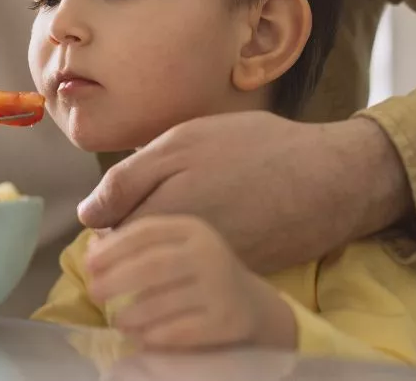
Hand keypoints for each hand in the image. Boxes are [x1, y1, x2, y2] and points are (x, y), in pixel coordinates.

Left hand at [78, 112, 412, 273]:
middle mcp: (179, 251)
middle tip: (149, 207)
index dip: (106, 218)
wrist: (327, 178)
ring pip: (162, 265)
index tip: (118, 205)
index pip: (106, 233)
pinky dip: (193, 256)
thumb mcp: (182, 141)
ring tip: (185, 212)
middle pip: (131, 254)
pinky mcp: (233, 275)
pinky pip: (194, 272)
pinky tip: (213, 223)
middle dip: (129, 235)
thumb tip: (89, 214)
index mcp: (161, 212)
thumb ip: (128, 177)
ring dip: (161, 247)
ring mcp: (206, 267)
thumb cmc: (253, 148)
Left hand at [85, 215, 295, 350]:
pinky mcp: (227, 319)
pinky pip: (183, 330)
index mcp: (191, 229)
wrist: (251, 305)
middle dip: (117, 278)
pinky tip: (143, 338)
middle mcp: (208, 252)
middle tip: (94, 293)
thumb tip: (92, 249)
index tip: (89, 264)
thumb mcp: (174, 247)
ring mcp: (220, 287)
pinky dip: (157, 335)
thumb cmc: (199, 273)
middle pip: (153, 264)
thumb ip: (135, 244)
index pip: (146, 232)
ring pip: (166, 299)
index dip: (113, 247)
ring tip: (118, 321)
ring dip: (134, 312)